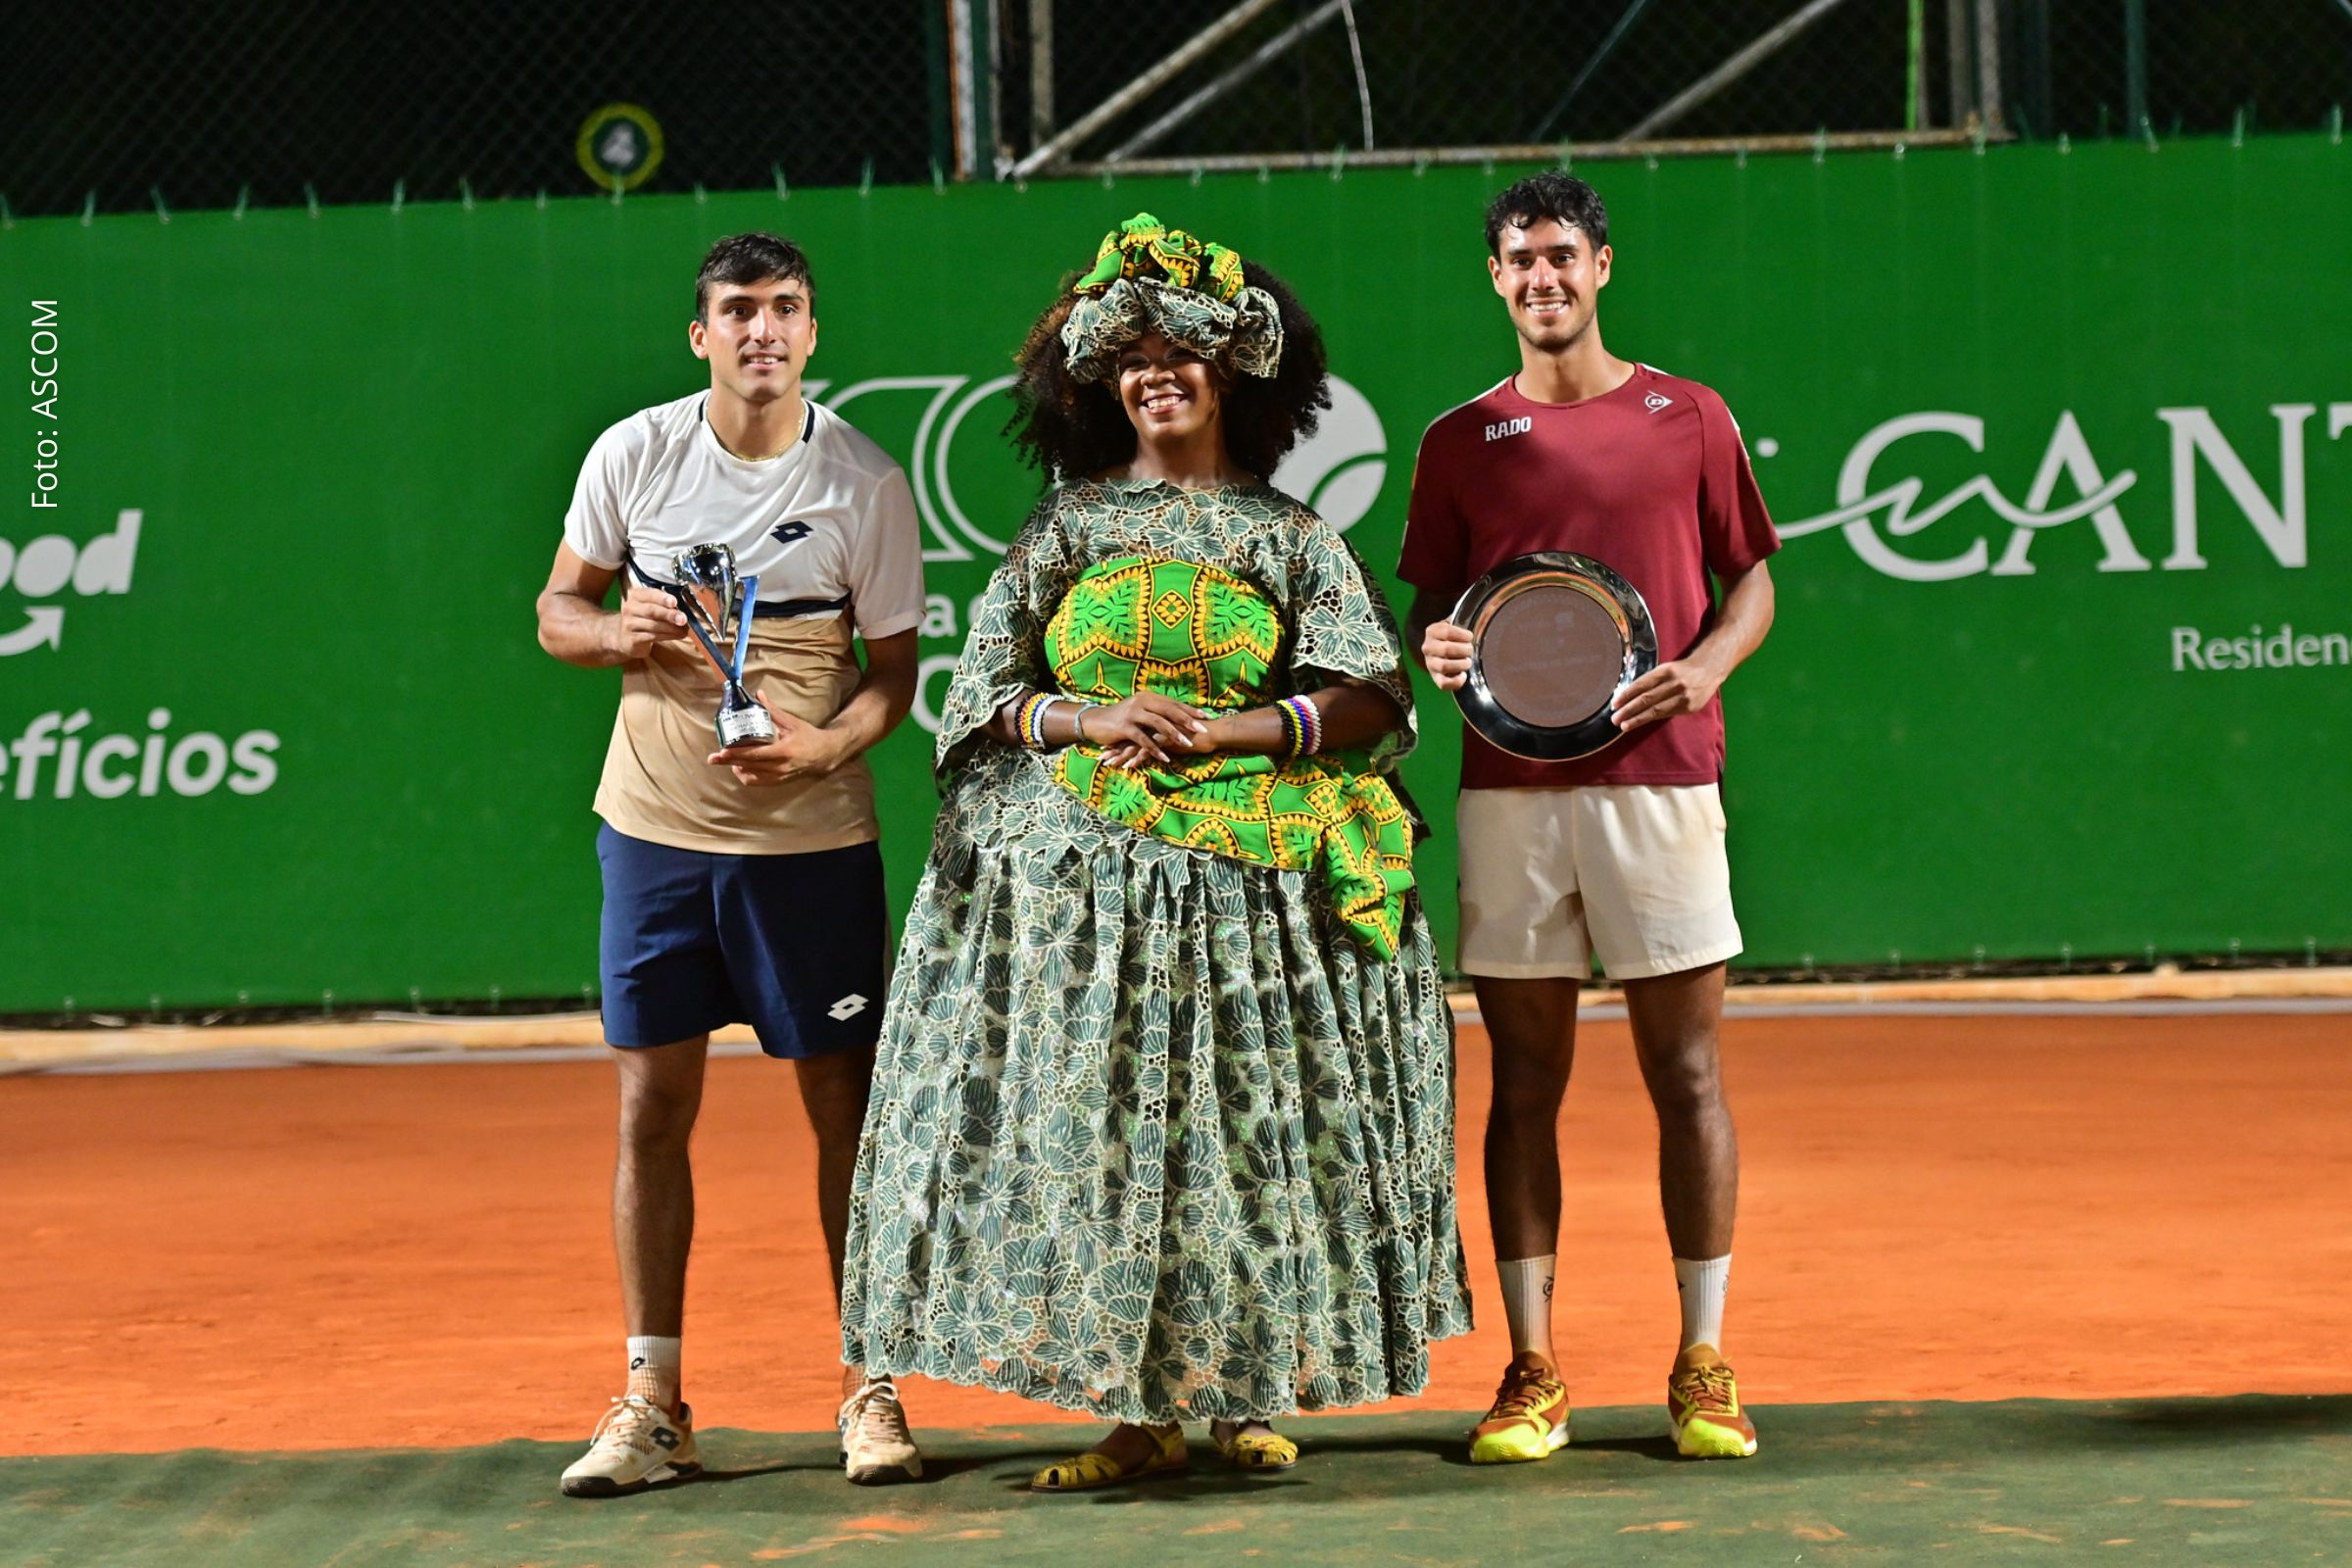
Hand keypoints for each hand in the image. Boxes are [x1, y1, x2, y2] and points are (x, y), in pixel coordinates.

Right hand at [608, 586, 690, 659]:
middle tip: (683, 619)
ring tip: (684, 629)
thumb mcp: (651, 606)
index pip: (649, 594)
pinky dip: (668, 636)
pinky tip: (677, 635)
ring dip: (672, 628)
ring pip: (654, 625)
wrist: (625, 637)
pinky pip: (652, 637)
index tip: (675, 602)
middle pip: (651, 610)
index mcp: (635, 596)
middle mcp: (630, 608)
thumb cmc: (644, 618)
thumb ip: (665, 604)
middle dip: (669, 614)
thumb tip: (685, 607)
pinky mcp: (632, 639)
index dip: (662, 598)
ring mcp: (629, 624)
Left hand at [706, 708, 843, 785]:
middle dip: (729, 762)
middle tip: (713, 758)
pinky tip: (740, 768)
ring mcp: (779, 776)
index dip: (736, 754)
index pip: (754, 754)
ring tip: (726, 761)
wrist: (825, 754)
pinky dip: (747, 776)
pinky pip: (758, 782)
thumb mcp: (791, 722)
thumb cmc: (808, 736)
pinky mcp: (779, 781)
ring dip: (736, 769)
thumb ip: (772, 710)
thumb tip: (758, 694)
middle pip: (749, 766)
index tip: (722, 752)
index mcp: (782, 751)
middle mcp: (780, 767)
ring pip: (751, 776)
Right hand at [1082, 693, 1209, 768]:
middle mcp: (1142, 702)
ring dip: (1174, 734)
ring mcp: (1132, 714)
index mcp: (1148, 697)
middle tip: (1203, 729)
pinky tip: (1165, 757)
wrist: (1094, 722)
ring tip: (1188, 744)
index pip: (1173, 703)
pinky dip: (1155, 749)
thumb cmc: (1120, 719)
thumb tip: (1178, 718)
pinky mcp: (1124, 727)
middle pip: (1169, 710)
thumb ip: (1157, 714)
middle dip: (1187, 720)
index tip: (1207, 716)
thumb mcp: (1140, 712)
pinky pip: (1143, 739)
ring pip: (1158, 723)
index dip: (1190, 710)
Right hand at [1421, 619, 1473, 689]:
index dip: (1463, 635)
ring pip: (1443, 666)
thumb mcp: (1454, 623)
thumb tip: (1482, 614)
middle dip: (1464, 650)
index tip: (1470, 637)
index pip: (1448, 632)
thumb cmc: (1454, 635)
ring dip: (1461, 664)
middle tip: (1470, 650)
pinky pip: (1443, 684)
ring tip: (1467, 662)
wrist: (1442, 649)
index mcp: (1431, 631)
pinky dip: (1456, 681)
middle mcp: (1427, 647)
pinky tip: (1463, 675)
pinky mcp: (1435, 678)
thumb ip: (1463, 618)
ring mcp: (1430, 664)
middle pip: (1446, 649)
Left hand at [1611, 658, 1724, 731]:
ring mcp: (1683, 696)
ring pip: (1656, 710)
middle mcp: (1674, 683)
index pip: (1641, 684)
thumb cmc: (1682, 670)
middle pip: (1647, 699)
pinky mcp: (1689, 707)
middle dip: (1628, 710)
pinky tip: (1641, 723)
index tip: (1615, 704)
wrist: (1710, 669)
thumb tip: (1628, 696)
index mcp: (1665, 671)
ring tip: (1624, 725)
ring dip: (1638, 719)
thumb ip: (1651, 681)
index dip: (1626, 695)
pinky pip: (1666, 715)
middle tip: (1615, 719)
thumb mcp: (1666, 669)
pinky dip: (1652, 719)